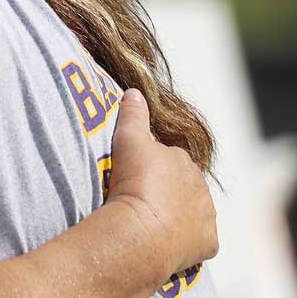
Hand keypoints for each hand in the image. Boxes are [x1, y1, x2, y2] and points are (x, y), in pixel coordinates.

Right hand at [107, 88, 218, 273]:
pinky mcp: (207, 243)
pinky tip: (164, 239)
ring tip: (148, 220)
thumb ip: (133, 115)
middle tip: (139, 198)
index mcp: (184, 162)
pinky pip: (197, 240)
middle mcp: (201, 188)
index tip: (133, 176)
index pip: (169, 160)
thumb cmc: (135, 183)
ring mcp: (206, 217)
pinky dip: (184, 239)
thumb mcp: (128, 140)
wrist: (143, 230)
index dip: (150, 167)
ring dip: (174, 215)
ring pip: (191, 213)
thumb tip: (135, 91)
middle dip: (166, 191)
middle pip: (183, 187)